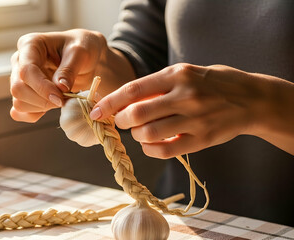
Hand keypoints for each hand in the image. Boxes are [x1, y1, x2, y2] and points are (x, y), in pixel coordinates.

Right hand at [10, 29, 106, 122]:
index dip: (42, 88)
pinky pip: (19, 112)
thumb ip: (69, 69)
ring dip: (41, 107)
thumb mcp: (81, 53)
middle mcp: (19, 61)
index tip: (61, 98)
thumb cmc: (82, 48)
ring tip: (61, 99)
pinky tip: (50, 107)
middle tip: (64, 99)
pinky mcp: (23, 93)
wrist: (85, 57)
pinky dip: (35, 114)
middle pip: (18, 89)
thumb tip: (60, 87)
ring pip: (18, 103)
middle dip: (42, 100)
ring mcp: (18, 78)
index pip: (26, 71)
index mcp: (30, 44)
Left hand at [90, 63, 293, 157]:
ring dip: (136, 135)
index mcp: (176, 75)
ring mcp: (194, 119)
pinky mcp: (201, 139)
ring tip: (140, 131)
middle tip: (120, 122)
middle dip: (119, 121)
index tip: (95, 111)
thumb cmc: (211, 83)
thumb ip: (156, 86)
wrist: (250, 99)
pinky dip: (149, 150)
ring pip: (148, 134)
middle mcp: (184, 95)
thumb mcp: (184, 73)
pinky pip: (164, 151)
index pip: (133, 90)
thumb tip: (121, 102)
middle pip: (136, 114)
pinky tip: (150, 144)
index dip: (109, 102)